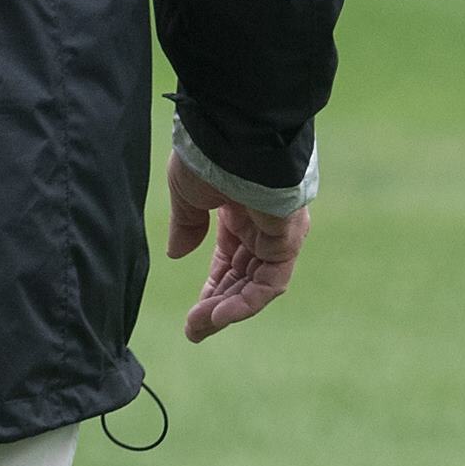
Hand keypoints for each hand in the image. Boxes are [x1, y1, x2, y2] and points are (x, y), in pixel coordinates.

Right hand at [167, 151, 308, 341]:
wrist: (233, 136)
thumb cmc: (209, 156)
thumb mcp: (188, 194)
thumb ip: (185, 225)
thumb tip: (176, 253)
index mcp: (239, 209)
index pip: (229, 259)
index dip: (212, 287)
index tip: (193, 314)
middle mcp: (262, 224)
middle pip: (243, 276)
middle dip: (217, 305)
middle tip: (194, 329)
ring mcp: (278, 232)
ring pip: (256, 284)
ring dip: (227, 308)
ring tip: (199, 326)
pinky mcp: (288, 240)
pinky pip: (270, 282)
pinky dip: (246, 302)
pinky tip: (219, 316)